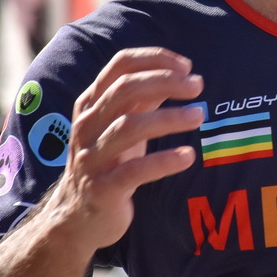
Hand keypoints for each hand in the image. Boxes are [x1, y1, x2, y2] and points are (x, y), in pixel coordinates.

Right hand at [46, 48, 203, 251]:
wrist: (77, 216)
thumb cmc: (107, 163)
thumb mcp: (120, 125)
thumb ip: (144, 99)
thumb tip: (181, 74)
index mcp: (91, 104)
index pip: (120, 66)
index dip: (154, 60)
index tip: (186, 66)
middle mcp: (87, 126)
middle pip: (124, 90)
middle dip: (164, 81)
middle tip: (197, 86)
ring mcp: (92, 158)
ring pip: (129, 127)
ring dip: (168, 118)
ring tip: (198, 116)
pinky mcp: (102, 189)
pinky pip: (134, 171)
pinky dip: (164, 161)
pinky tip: (188, 156)